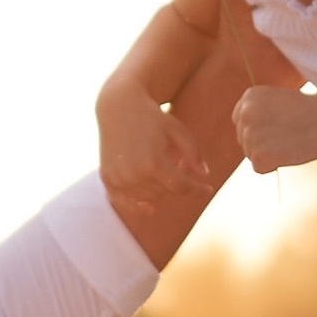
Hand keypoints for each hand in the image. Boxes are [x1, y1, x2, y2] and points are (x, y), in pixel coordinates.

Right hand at [99, 84, 206, 199]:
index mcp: (153, 162)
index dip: (197, 190)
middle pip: (166, 192)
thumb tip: (205, 176)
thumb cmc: (153, 117)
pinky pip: (124, 202)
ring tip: (166, 167)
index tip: (208, 190)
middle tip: (182, 162)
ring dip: (162, 187)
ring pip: (149, 197)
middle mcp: (134, 173)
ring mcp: (118, 178)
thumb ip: (194, 152)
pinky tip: (149, 209)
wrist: (119, 107)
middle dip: (179, 180)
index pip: (181, 187)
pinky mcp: (107, 179)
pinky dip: (137, 208)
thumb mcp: (178, 130)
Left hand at [233, 86, 316, 173]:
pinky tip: (288, 152)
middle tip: (287, 136)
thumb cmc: (311, 113)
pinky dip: (273, 166)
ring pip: (251, 154)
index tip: (277, 128)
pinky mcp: (258, 155)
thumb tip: (247, 137)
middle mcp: (245, 114)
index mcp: (249, 97)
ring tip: (290, 141)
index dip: (259, 128)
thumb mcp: (279, 103)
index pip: (240, 121)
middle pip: (244, 139)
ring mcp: (250, 135)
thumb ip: (260, 115)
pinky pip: (259, 168)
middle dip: (263, 142)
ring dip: (270, 154)